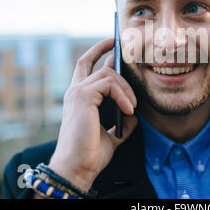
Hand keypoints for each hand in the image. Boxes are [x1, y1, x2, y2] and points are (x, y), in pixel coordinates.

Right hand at [47, 38, 137, 191]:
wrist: (78, 167)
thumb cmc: (91, 153)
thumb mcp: (112, 134)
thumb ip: (121, 121)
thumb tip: (134, 114)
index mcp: (79, 97)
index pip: (85, 65)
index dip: (98, 50)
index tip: (112, 42)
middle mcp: (75, 91)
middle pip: (93, 61)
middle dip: (110, 51)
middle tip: (131, 56)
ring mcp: (77, 92)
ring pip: (107, 73)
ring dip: (126, 89)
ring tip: (132, 107)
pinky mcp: (82, 96)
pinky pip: (109, 84)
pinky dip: (123, 96)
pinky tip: (128, 110)